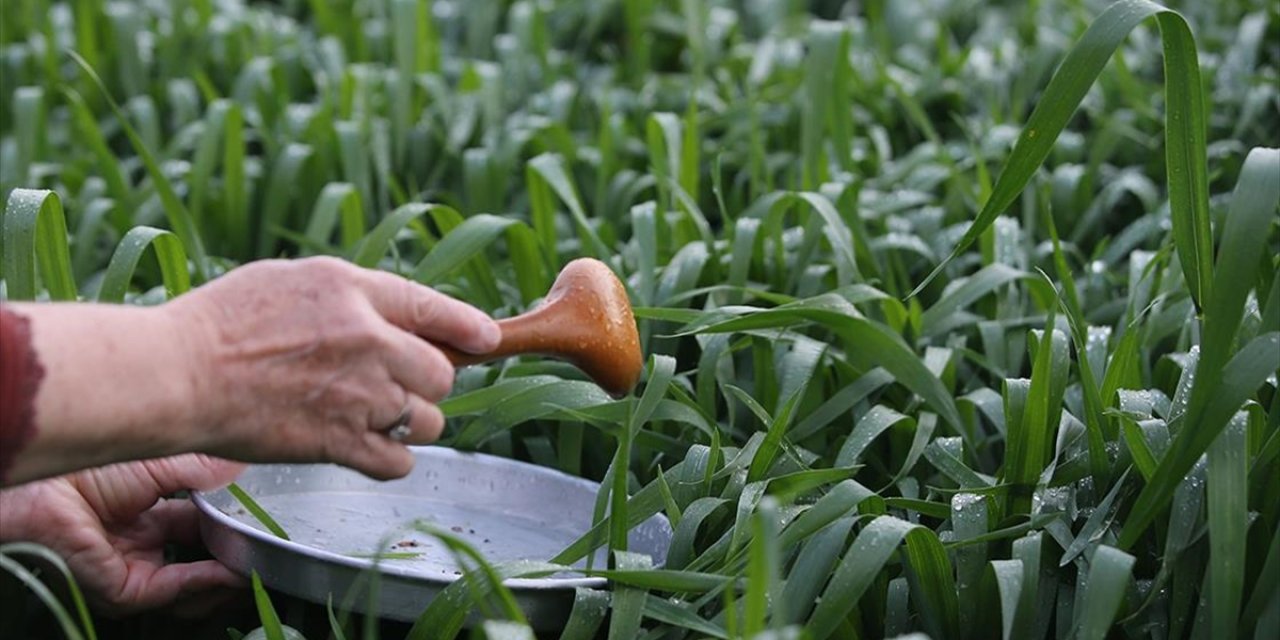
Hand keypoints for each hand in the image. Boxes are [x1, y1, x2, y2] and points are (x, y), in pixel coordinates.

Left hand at [0, 454, 245, 615]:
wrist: (47, 493)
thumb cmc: (89, 470)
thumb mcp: (163, 462)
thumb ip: (206, 472)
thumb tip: (246, 470)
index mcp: (147, 506)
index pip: (202, 518)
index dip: (231, 518)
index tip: (261, 514)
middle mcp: (142, 538)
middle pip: (201, 550)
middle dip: (234, 547)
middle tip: (263, 539)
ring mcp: (136, 565)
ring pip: (194, 580)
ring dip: (227, 571)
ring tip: (253, 559)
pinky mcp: (127, 589)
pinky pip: (175, 589)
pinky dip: (207, 581)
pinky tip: (230, 569)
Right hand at [166, 257, 499, 478]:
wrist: (177, 374)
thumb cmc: (221, 323)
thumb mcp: (292, 281)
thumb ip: (352, 295)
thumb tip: (399, 315)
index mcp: (353, 291)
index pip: (434, 308)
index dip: (469, 328)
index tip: (487, 340)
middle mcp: (368, 340)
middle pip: (441, 373)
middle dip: (426, 382)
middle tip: (395, 385)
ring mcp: (358, 394)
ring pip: (426, 420)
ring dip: (409, 422)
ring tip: (371, 416)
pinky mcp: (341, 442)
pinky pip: (399, 462)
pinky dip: (391, 459)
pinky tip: (366, 448)